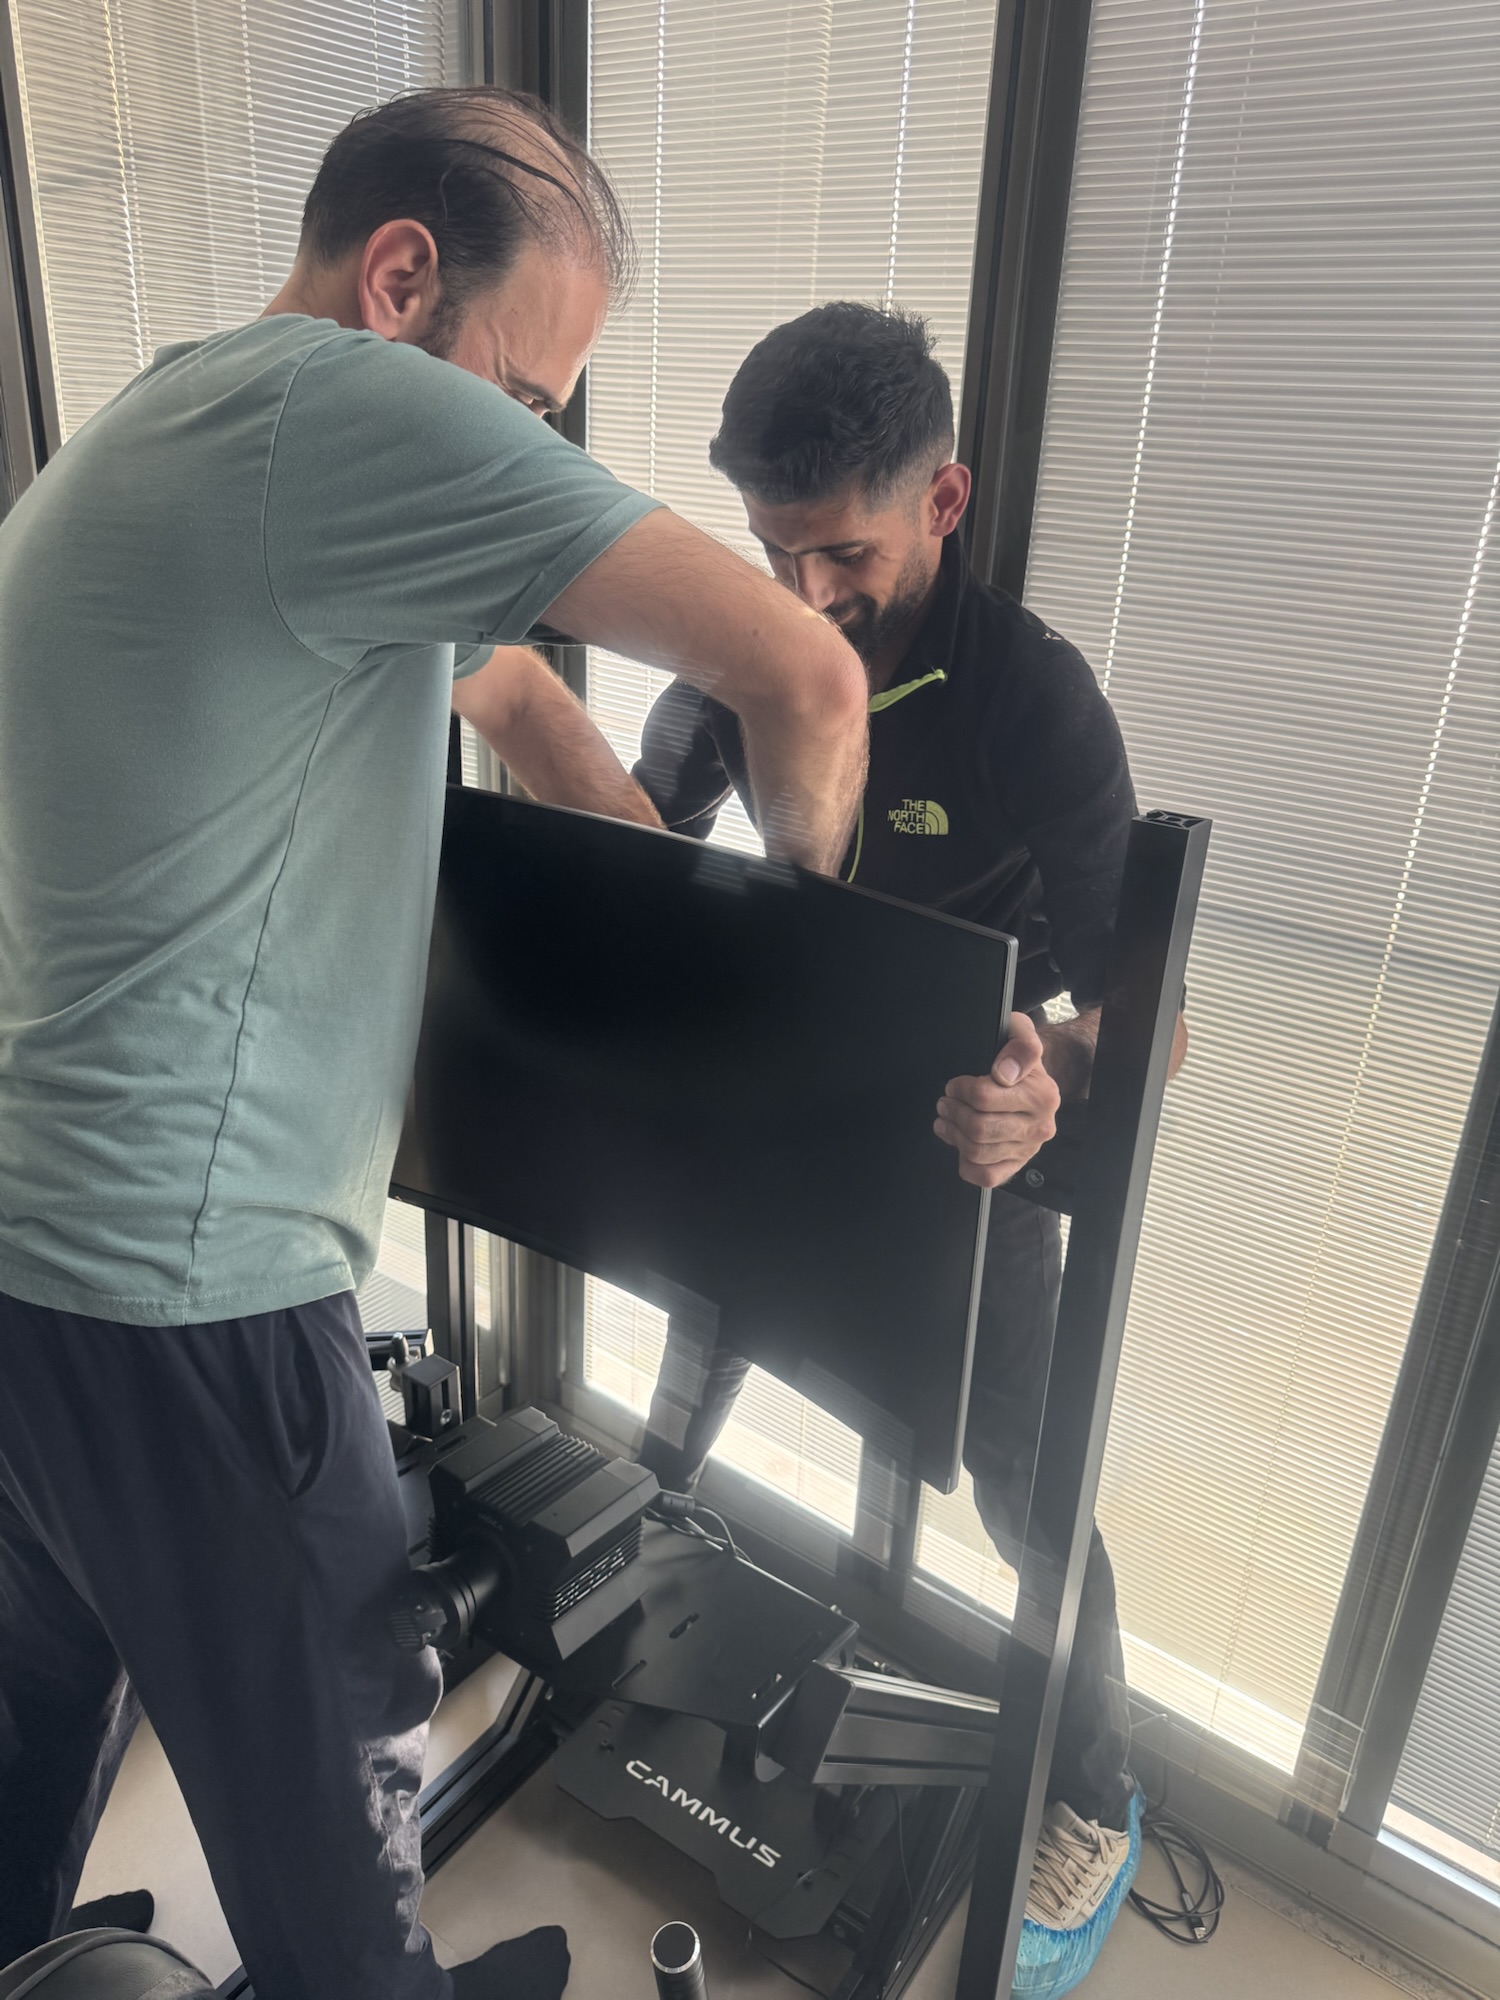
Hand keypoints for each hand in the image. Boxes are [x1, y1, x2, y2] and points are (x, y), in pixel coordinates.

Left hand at [934, 1013, 1059, 1188]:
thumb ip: (1020, 1044)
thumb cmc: (1018, 1056)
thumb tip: (1004, 1072)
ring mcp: (1029, 1149)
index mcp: (1043, 1095)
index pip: (984, 1097)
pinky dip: (967, 1164)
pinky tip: (960, 1145)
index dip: (960, 1089)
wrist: (1034, 1080)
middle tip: (945, 1102)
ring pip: (978, 1152)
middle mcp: (1040, 1126)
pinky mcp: (1017, 1165)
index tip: (955, 1084)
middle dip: (953, 1112)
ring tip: (946, 1119)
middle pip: (978, 1128)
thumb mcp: (1020, 1034)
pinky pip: (986, 1177)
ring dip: (953, 1134)